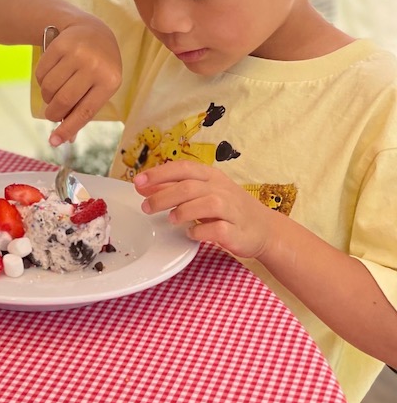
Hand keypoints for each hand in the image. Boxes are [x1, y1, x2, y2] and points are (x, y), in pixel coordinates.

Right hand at [36, 20, 120, 145]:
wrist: (93, 30)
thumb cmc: (99, 65)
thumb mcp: (100, 85)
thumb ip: (84, 109)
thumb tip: (66, 139)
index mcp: (110, 81)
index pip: (85, 111)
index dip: (68, 128)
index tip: (54, 142)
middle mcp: (94, 66)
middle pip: (64, 101)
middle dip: (53, 113)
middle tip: (51, 115)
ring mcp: (77, 54)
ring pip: (50, 88)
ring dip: (47, 97)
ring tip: (53, 94)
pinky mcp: (60, 45)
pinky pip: (41, 73)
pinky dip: (41, 82)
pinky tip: (50, 77)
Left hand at [133, 161, 275, 258]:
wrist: (264, 229)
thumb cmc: (227, 208)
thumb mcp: (202, 192)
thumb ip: (173, 188)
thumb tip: (142, 186)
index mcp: (211, 176)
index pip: (183, 168)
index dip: (158, 174)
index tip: (138, 182)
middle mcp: (221, 189)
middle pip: (189, 187)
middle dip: (163, 196)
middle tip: (146, 207)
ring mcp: (231, 209)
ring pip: (206, 204)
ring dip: (182, 211)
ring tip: (170, 219)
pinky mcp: (237, 231)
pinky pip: (217, 229)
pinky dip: (201, 231)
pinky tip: (191, 234)